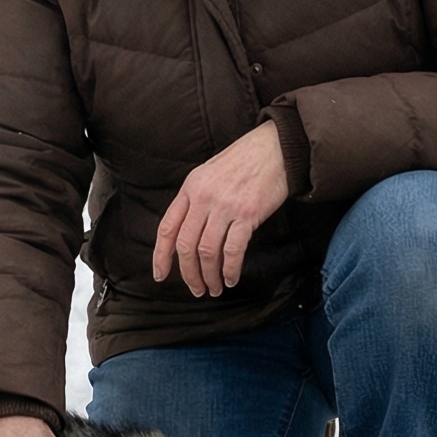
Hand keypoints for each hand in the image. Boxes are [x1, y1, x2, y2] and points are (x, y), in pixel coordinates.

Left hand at [152, 120, 288, 297]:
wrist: (275, 147)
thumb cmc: (244, 161)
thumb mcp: (208, 174)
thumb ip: (196, 200)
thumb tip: (189, 233)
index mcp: (190, 188)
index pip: (167, 228)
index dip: (161, 256)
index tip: (161, 275)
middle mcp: (203, 198)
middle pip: (186, 245)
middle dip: (188, 273)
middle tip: (196, 289)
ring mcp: (225, 206)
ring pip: (207, 252)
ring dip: (209, 276)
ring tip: (215, 288)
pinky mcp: (248, 214)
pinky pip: (232, 250)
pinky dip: (230, 270)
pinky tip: (231, 279)